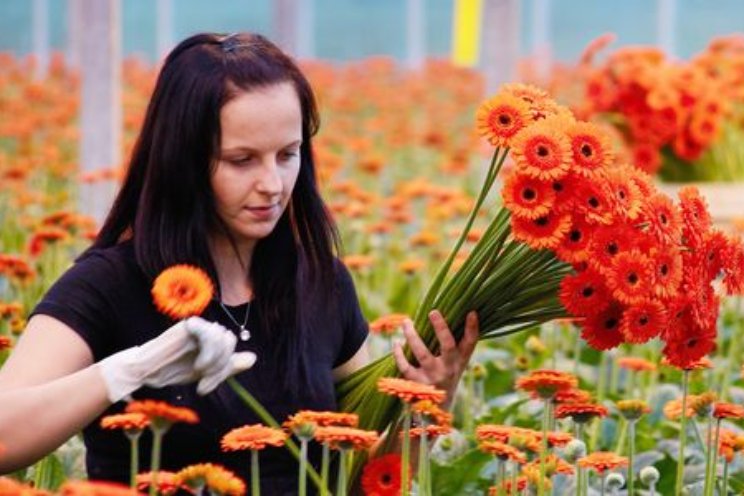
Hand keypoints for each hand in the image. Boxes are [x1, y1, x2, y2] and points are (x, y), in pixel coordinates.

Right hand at [98, 316, 255, 401]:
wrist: (146, 371)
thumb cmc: (173, 370)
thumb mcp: (205, 373)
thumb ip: (228, 366)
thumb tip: (253, 358)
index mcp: (212, 339)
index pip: (230, 346)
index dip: (225, 367)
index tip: (207, 385)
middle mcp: (207, 330)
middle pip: (230, 340)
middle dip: (221, 365)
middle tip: (204, 382)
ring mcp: (198, 326)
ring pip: (223, 337)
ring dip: (215, 360)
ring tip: (200, 372)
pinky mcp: (189, 325)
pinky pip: (210, 331)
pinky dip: (209, 351)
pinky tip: (198, 364)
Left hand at [392, 310, 478, 407]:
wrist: (438, 412)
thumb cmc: (446, 376)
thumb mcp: (456, 363)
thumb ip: (456, 344)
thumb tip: (450, 313)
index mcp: (460, 361)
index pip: (471, 343)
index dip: (472, 328)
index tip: (471, 312)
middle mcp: (449, 369)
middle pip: (447, 345)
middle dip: (441, 328)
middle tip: (433, 312)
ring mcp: (433, 377)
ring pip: (422, 353)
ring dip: (412, 335)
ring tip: (406, 322)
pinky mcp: (417, 384)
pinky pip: (405, 366)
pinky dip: (398, 354)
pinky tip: (396, 343)